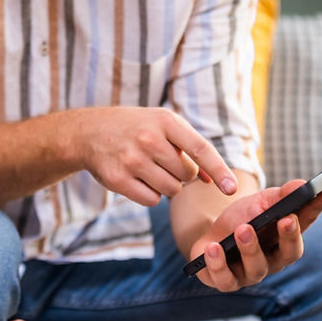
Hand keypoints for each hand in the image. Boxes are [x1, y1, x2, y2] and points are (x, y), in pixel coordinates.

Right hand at [69, 107, 236, 205]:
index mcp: (165, 120)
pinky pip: (152, 200)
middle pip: (187, 174)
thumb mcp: (163, 125)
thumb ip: (190, 148)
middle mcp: (148, 139)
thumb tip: (215, 181)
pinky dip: (151, 194)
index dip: (219, 169)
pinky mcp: (118, 180)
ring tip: (150, 168)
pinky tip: (138, 178)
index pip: (200, 148)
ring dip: (168, 185)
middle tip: (163, 160)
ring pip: (171, 190)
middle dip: (182, 173)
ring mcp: (131, 160)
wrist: (89, 132)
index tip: (232, 189)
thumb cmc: (135, 128)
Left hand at [190, 179, 321, 291]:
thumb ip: (281, 195)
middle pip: (289, 254)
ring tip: (243, 229)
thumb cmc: (241, 219)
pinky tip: (213, 248)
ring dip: (251, 248)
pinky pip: (225, 279)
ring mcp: (251, 273)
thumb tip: (302, 184)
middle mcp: (274, 260)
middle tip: (286, 219)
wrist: (209, 235)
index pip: (306, 223)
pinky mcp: (226, 281)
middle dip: (289, 236)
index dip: (317, 208)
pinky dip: (218, 264)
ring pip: (257, 268)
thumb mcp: (260, 202)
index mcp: (286, 238)